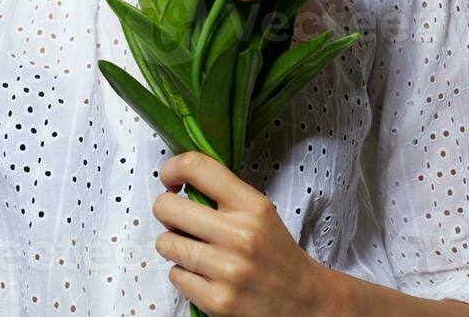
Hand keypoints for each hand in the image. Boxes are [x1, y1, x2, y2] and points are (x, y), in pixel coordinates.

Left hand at [154, 151, 344, 316]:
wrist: (303, 299)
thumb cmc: (275, 253)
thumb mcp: (260, 212)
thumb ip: (225, 194)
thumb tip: (180, 180)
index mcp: (252, 206)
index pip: (198, 168)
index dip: (172, 168)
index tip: (169, 179)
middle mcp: (240, 235)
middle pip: (167, 207)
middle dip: (166, 212)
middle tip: (179, 220)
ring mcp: (227, 270)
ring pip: (166, 244)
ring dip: (175, 247)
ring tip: (196, 252)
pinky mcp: (218, 301)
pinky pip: (175, 276)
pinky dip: (184, 275)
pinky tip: (205, 276)